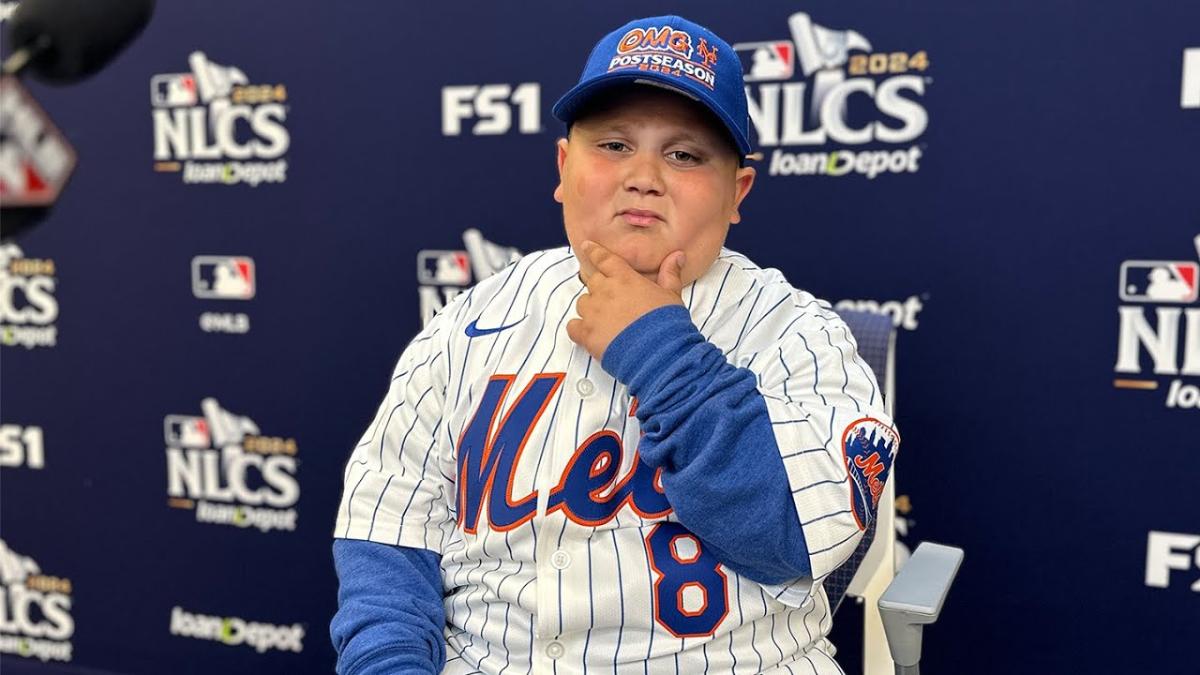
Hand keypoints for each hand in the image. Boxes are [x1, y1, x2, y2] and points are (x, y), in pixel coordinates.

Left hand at [567, 240, 685, 360]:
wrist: (658, 352)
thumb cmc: (666, 322)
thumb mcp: (672, 295)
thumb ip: (670, 274)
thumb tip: (678, 255)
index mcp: (624, 278)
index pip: (604, 259)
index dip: (594, 251)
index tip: (586, 245)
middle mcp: (605, 291)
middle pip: (592, 281)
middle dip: (599, 288)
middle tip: (610, 300)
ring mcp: (593, 312)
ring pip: (582, 303)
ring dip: (590, 307)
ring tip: (605, 319)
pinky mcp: (587, 334)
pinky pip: (573, 326)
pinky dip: (578, 329)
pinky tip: (589, 334)